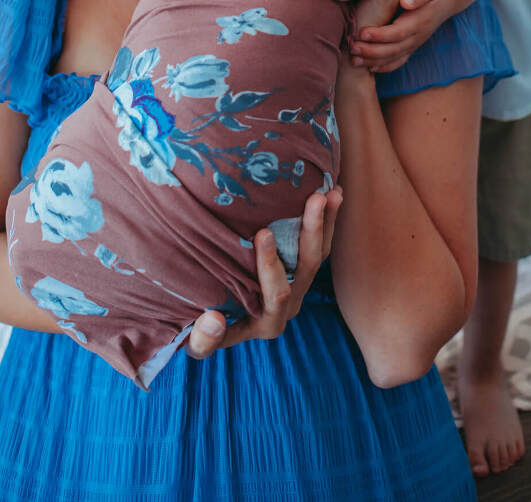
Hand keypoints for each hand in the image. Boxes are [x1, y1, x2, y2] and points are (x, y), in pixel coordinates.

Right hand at [185, 187, 341, 357]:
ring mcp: (298, 285)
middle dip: (312, 232)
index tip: (263, 234)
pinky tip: (332, 189)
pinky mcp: (300, 269)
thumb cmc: (205, 331)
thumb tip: (211, 320)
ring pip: (320, 254)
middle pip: (308, 267)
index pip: (276, 295)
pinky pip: (320, 245)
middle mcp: (289, 305)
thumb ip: (202, 340)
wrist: (218, 326)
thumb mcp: (197, 341)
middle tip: (314, 199)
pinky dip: (326, 219)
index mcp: (267, 323)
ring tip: (333, 191)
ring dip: (327, 222)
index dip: (271, 266)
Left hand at [350, 0, 455, 71]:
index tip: (362, 33)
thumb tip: (406, 1)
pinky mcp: (411, 47)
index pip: (397, 33)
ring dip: (373, 61)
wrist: (447, 0)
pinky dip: (385, 66)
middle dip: (371, 51)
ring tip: (354, 60)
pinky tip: (369, 68)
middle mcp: (417, 37)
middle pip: (393, 49)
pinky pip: (399, 61)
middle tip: (352, 48)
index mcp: (419, 22)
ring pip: (394, 58)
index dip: (379, 35)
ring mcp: (414, 44)